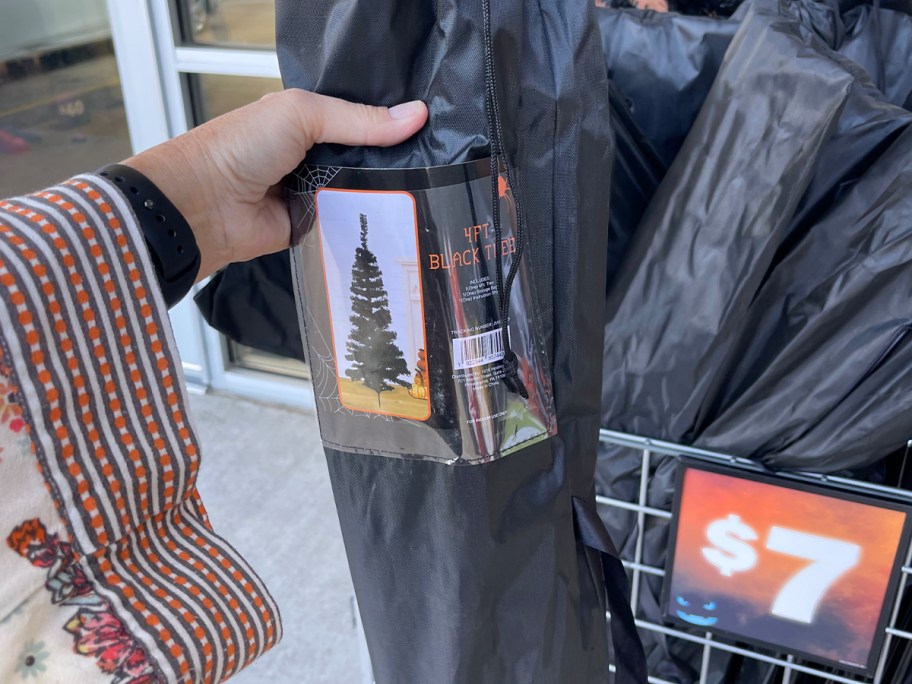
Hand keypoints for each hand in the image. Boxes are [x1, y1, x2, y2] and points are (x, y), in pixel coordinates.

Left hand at [122, 89, 427, 280]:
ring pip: (361, 192)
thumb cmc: (239, 147)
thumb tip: (415, 116)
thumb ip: (358, 119)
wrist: (204, 204)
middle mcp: (311, 155)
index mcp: (306, 120)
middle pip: (366, 158)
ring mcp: (313, 192)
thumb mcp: (302, 115)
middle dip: (392, 160)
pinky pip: (348, 224)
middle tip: (436, 162)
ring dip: (382, 193)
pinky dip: (364, 223)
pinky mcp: (313, 227)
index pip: (359, 118)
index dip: (390, 122)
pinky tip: (397, 220)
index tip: (430, 126)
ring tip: (425, 191)